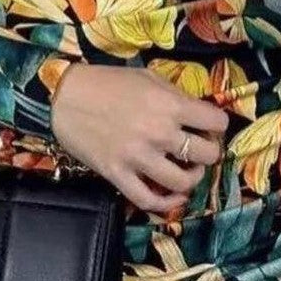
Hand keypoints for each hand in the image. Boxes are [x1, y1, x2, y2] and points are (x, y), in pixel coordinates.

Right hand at [50, 63, 228, 216]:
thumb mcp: (147, 77)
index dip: (217, 124)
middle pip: (207, 155)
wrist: (63, 97)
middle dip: (209, 153)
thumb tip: (197, 112)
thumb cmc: (107, 82)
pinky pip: (149, 200)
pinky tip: (172, 195)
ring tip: (187, 170)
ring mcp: (139, 157)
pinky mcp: (118, 175)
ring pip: (183, 182)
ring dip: (192, 178)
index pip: (216, 122)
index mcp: (169, 105)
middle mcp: (159, 133)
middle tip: (200, 148)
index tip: (209, 126)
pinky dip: (166, 203)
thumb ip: (175, 95)